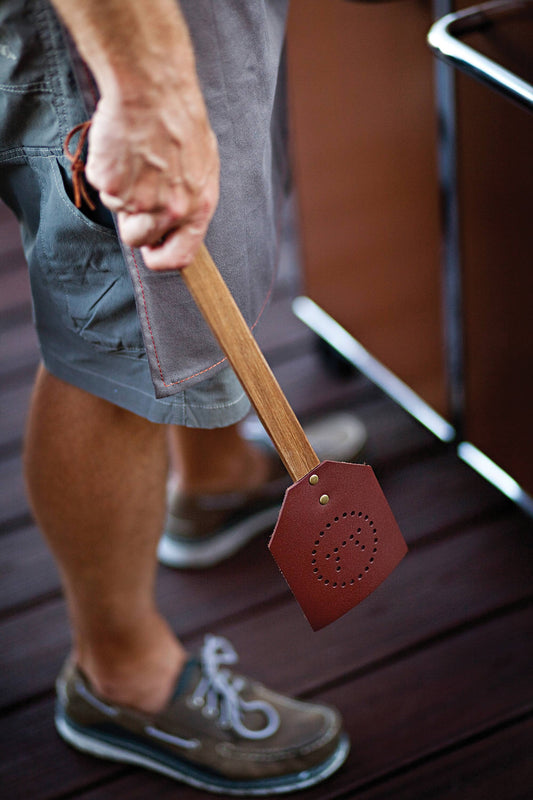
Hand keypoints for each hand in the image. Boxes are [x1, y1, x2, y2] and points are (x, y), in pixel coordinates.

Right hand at [85, 85, 219, 270]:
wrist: (154, 90)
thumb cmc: (180, 120)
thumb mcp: (202, 166)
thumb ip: (189, 199)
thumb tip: (177, 222)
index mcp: (197, 207)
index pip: (179, 257)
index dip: (161, 258)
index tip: (152, 249)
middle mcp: (169, 210)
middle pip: (138, 239)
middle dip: (133, 221)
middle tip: (136, 188)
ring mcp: (138, 199)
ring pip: (117, 210)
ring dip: (119, 189)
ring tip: (133, 157)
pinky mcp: (110, 183)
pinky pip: (100, 186)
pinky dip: (105, 168)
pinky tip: (120, 146)